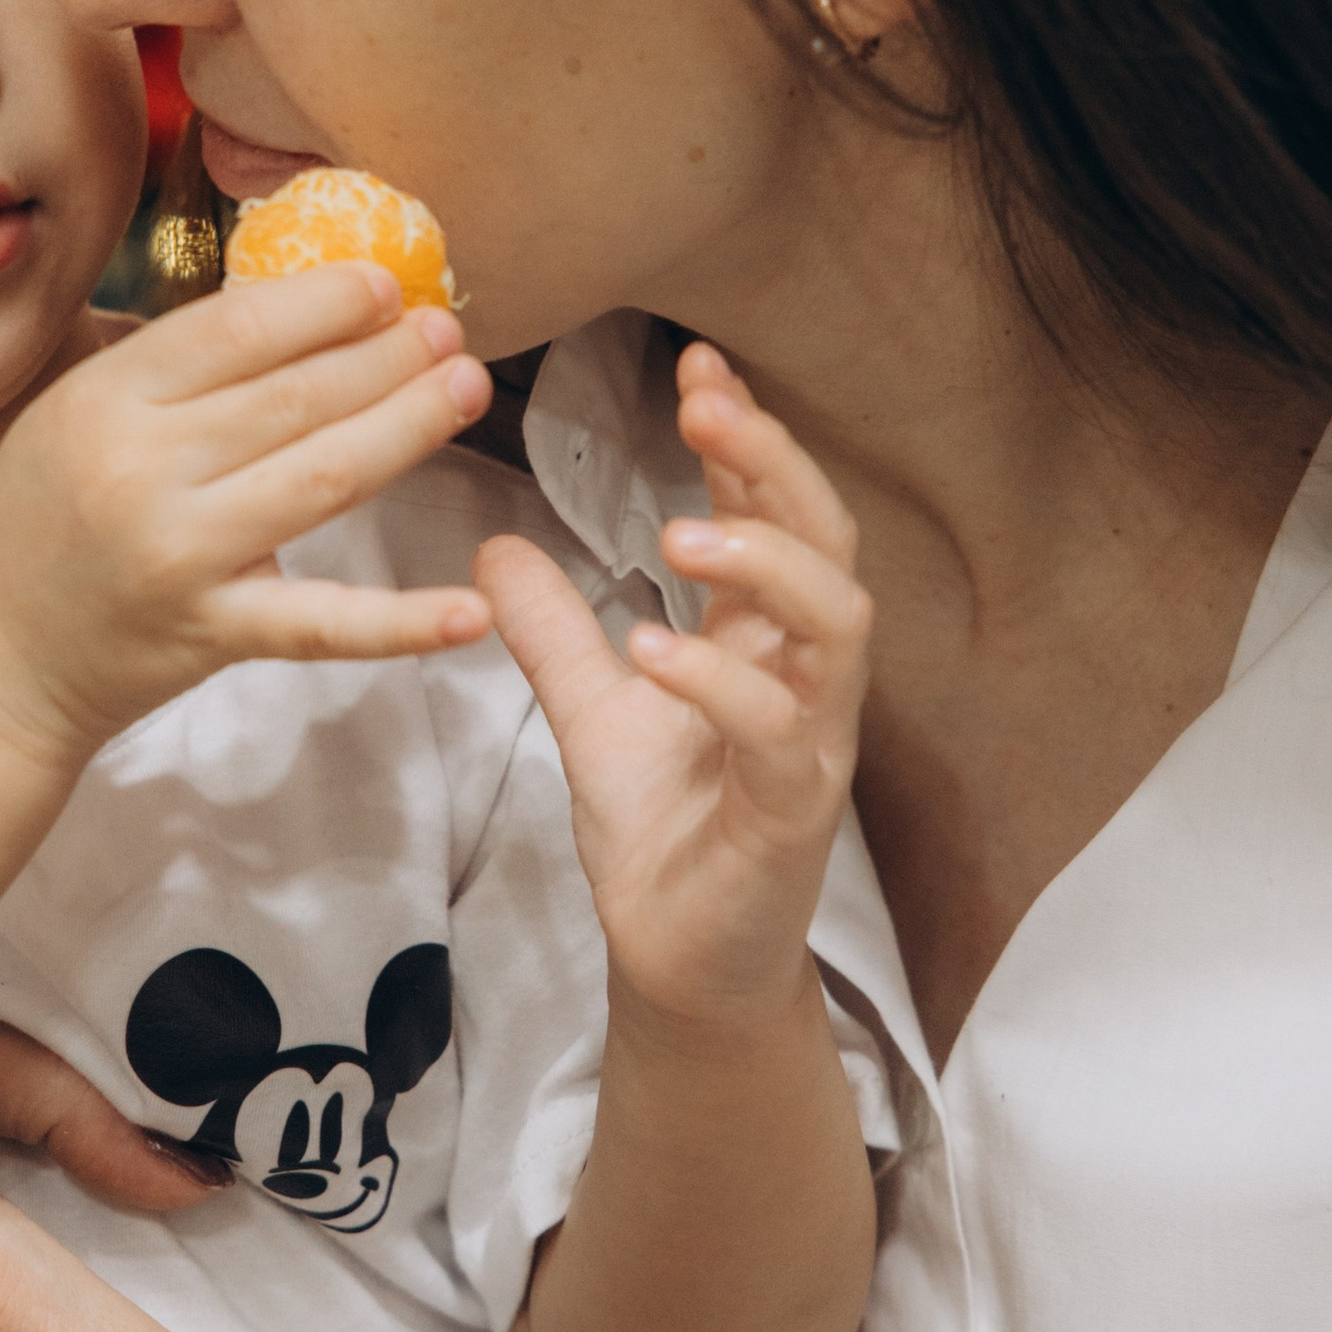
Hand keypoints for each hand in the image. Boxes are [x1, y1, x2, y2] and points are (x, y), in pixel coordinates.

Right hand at [0, 264, 494, 759]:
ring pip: (324, 478)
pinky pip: (322, 624)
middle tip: (448, 329)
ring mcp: (181, 558)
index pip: (237, 329)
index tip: (387, 284)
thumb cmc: (40, 524)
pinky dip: (403, 623)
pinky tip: (472, 611)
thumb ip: (173, 372)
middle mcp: (141, 471)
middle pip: (295, 396)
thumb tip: (304, 309)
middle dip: (388, 355)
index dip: (326, 300)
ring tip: (464, 387)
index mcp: (104, 401)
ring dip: (409, 428)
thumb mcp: (75, 415)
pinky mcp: (212, 636)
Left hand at [475, 341, 870, 1024]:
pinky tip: (656, 645)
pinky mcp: (795, 811)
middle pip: (827, 540)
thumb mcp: (590, 713)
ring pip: (839, 623)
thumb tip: (492, 547)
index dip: (748, 437)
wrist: (682, 965)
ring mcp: (813, 740)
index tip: (697, 366)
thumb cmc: (664, 835)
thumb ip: (554, 631)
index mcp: (764, 641)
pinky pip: (781, 730)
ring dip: (764, 561)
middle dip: (772, 463)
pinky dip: (721, 680)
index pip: (777, 512)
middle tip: (704, 402)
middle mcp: (806, 676)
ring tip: (680, 530)